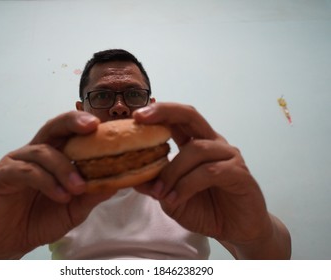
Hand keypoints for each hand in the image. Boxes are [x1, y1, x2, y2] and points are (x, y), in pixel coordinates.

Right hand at [0, 111, 113, 258]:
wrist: (10, 242)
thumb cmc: (41, 220)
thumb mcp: (74, 208)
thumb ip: (92, 194)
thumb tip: (117, 181)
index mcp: (53, 155)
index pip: (69, 132)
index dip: (86, 125)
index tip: (105, 125)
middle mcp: (34, 152)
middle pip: (53, 127)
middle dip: (73, 122)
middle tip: (92, 126)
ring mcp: (16, 162)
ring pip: (42, 152)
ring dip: (64, 168)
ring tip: (79, 188)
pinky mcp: (1, 176)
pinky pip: (25, 171)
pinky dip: (46, 182)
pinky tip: (61, 196)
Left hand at [133, 103, 288, 257]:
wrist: (236, 229)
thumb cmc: (206, 209)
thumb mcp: (171, 199)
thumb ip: (155, 185)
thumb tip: (129, 176)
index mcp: (196, 144)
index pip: (177, 120)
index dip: (157, 112)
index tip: (135, 115)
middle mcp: (212, 144)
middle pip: (190, 116)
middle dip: (164, 112)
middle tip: (140, 117)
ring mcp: (228, 156)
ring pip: (196, 150)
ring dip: (172, 171)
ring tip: (159, 193)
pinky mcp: (240, 173)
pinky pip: (210, 171)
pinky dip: (188, 184)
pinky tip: (175, 199)